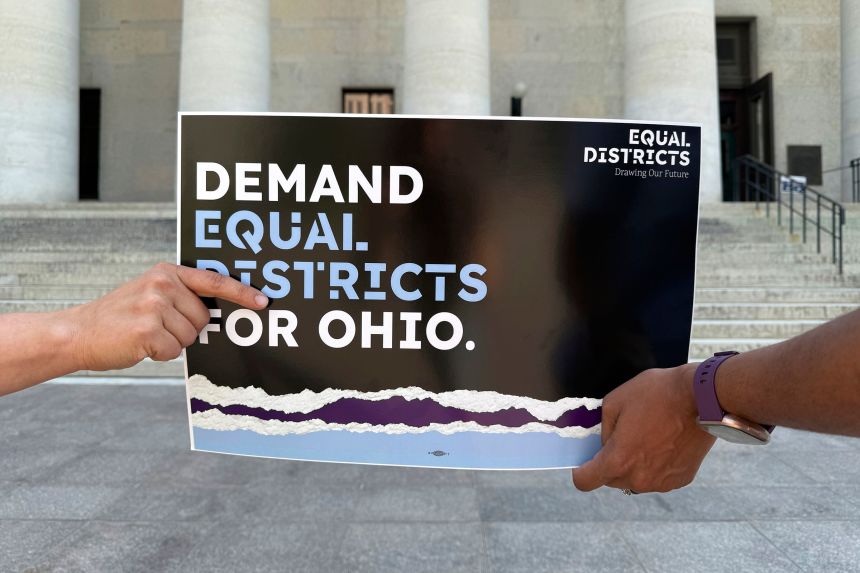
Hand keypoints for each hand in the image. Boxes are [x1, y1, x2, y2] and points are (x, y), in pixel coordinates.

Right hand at [63, 263, 267, 371]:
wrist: (79, 333)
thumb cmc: (120, 318)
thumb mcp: (150, 293)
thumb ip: (181, 295)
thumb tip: (216, 312)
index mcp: (167, 272)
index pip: (214, 281)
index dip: (241, 293)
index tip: (263, 301)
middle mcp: (163, 285)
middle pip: (204, 318)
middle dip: (186, 329)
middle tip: (156, 326)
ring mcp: (155, 306)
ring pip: (191, 337)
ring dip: (172, 343)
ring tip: (145, 334)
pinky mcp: (147, 330)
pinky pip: (174, 351)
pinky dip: (160, 355)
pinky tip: (139, 345)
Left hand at [572, 363, 715, 492]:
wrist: (702, 398)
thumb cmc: (657, 395)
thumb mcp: (614, 402)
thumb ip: (602, 429)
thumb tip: (603, 443)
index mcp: (618, 460)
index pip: (585, 481)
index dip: (581, 471)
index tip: (586, 461)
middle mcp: (639, 478)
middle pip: (611, 479)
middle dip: (610, 462)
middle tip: (622, 438)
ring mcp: (661, 482)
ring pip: (635, 479)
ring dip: (634, 465)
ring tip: (646, 437)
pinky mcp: (680, 480)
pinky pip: (657, 477)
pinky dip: (656, 465)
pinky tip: (664, 442)